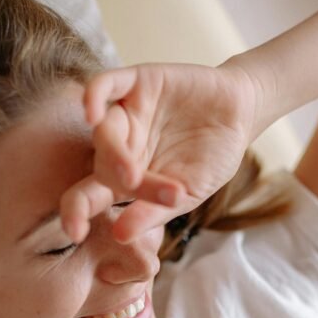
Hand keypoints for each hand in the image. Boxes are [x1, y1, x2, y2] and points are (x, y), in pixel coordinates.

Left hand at [60, 61, 259, 244]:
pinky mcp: (136, 82)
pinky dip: (93, 96)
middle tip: (134, 186)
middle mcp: (120, 146)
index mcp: (126, 178)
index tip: (75, 234)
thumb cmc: (212, 159)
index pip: (89, 196)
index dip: (75, 213)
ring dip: (113, 154)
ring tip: (133, 174)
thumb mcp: (187, 193)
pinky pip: (104, 85)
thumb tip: (120, 235)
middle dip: (116, 180)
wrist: (241, 115)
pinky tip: (92, 113)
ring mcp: (127, 113)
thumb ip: (152, 212)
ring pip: (103, 131)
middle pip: (100, 165)